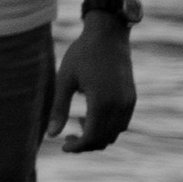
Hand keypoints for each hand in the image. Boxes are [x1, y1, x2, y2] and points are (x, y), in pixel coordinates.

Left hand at [49, 22, 135, 153]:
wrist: (108, 34)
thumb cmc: (82, 54)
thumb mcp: (65, 80)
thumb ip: (59, 108)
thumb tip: (51, 135)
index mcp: (102, 102)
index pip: (92, 137)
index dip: (78, 146)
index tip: (63, 146)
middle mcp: (119, 105)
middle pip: (105, 139)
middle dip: (86, 144)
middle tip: (68, 138)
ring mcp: (128, 102)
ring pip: (115, 133)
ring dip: (98, 136)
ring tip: (79, 123)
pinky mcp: (131, 97)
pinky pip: (122, 123)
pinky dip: (108, 127)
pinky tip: (91, 115)